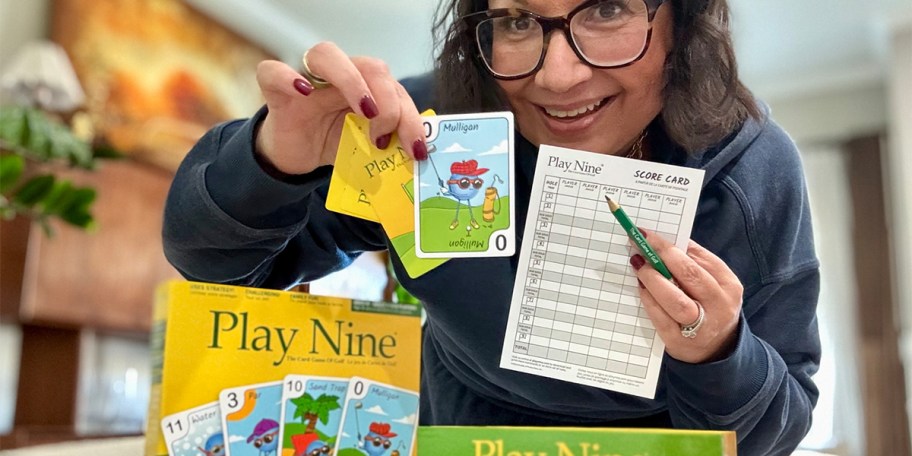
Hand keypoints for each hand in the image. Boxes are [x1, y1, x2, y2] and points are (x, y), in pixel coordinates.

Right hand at [254, 42, 427, 174]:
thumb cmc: (334, 142)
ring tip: (364, 112)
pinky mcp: (276, 90)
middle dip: (387, 102)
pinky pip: (274, 71)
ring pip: (328, 55)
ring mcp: (307, 78)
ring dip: (352, 81)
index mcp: (368, 86)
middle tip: (383, 135)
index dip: (410, 117)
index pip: (395, 88)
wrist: (298, 155)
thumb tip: (416, 155)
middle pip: (370, 66)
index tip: (415, 149)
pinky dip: (288, 77)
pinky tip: (304, 92)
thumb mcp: (366, 146)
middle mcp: (341, 75)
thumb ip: (389, 143)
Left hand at [630, 229, 742, 363]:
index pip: (702, 260)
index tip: (651, 235)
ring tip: (638, 264)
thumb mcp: (713, 285)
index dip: (673, 245)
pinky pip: (661, 317)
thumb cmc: (709, 308)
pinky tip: (640, 286)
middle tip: (640, 244)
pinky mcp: (680, 341)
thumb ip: (695, 264)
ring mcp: (701, 326)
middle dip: (662, 256)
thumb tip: (666, 242)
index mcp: (729, 286)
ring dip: (653, 278)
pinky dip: (648, 299)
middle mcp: (719, 305)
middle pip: (690, 275)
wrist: (716, 351)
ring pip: (675, 299)